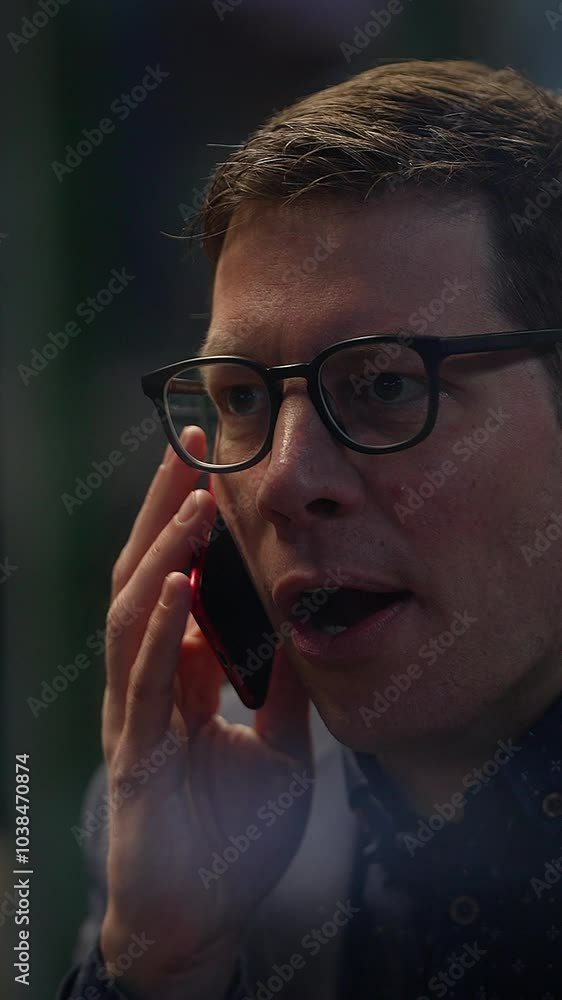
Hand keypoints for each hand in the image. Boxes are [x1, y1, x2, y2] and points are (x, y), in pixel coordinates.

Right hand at [99, 427, 312, 996]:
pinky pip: (146, 679)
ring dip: (165, 552)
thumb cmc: (231, 835)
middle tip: (191, 445)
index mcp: (178, 675)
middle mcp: (149, 681)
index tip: (210, 466)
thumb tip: (306, 633)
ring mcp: (136, 712)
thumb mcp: (279, 749)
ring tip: (196, 499)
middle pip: (147, 576)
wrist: (200, 917)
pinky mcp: (137, 752)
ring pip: (135, 613)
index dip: (189, 525)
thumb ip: (283, 692)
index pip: (177, 583)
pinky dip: (161, 628)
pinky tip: (179, 584)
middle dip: (167, 510)